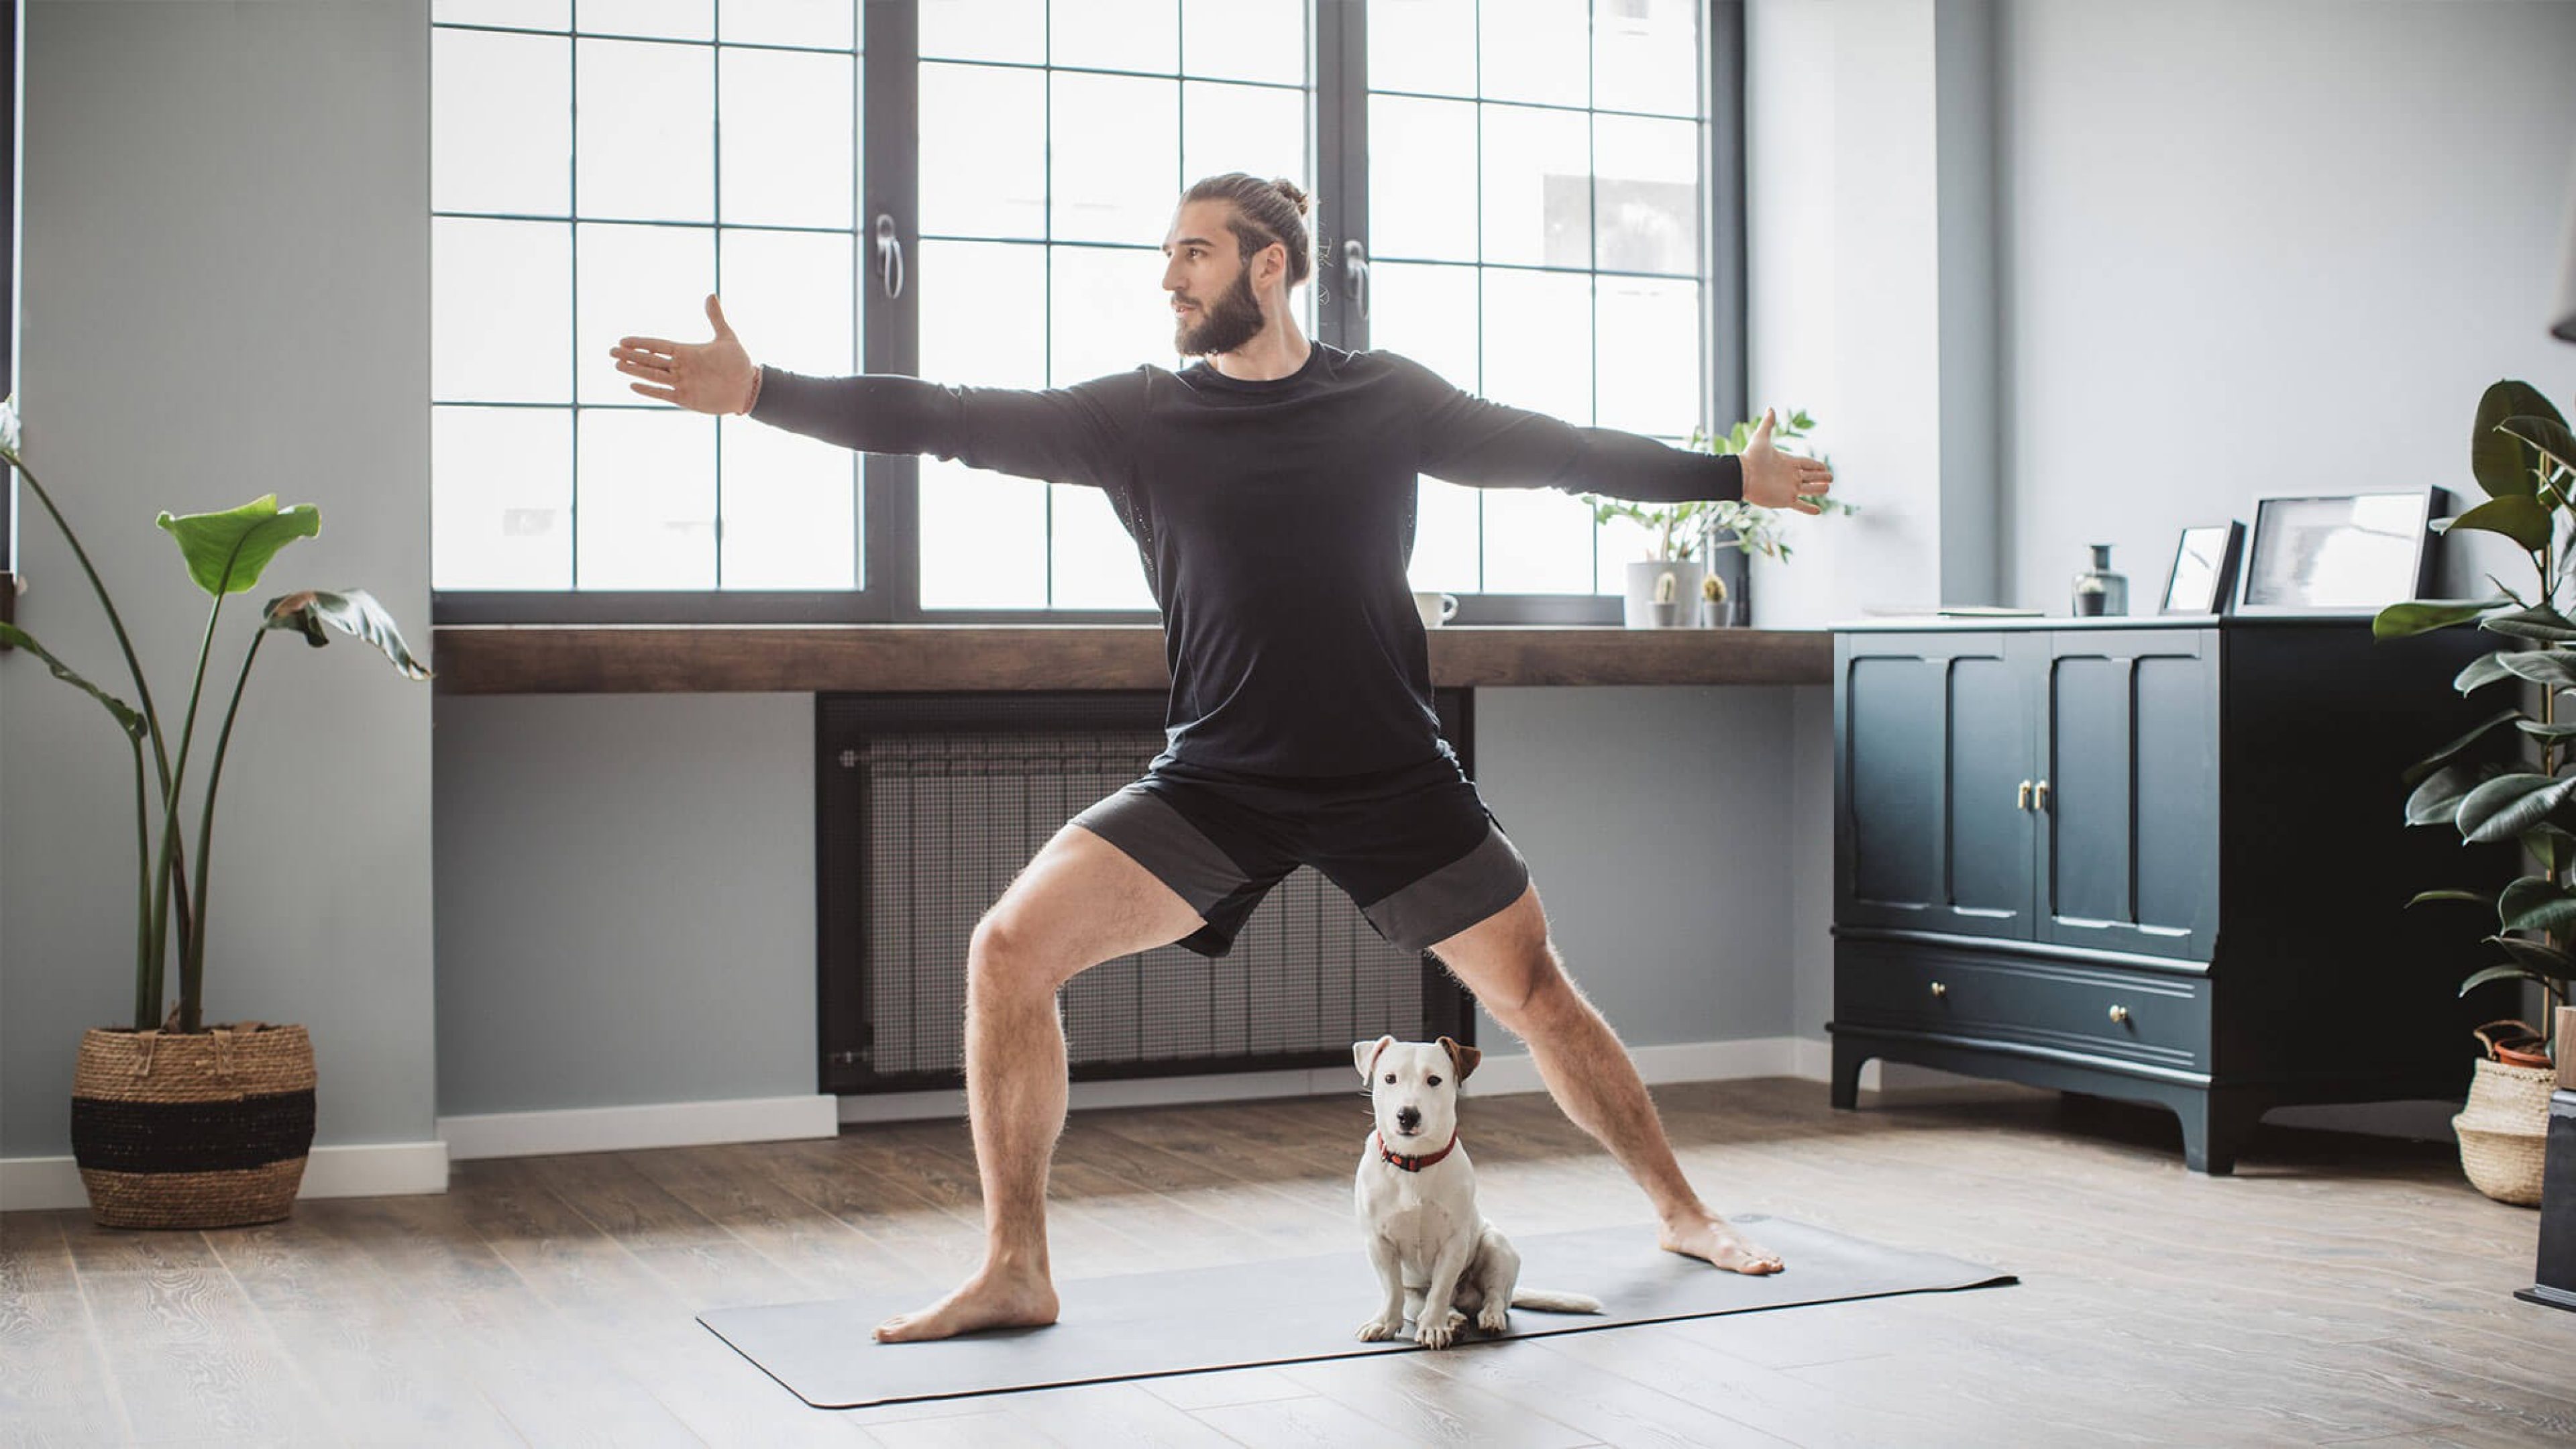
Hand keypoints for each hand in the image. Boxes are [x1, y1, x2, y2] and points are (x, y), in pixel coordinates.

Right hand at [609, 294, 757, 414]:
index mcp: (687, 352)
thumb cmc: (738, 363)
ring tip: (617, 365)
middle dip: (631, 356)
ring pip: (653, 376)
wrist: (748, 387)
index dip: (641, 344)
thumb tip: (711, 295)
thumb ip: (716, 318)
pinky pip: (663, 394)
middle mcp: (681, 367)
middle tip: (611, 351)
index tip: (623, 340)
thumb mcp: (726, 338)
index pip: (658, 346)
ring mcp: (682, 383)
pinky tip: (633, 386)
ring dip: (635, 371)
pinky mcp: (687, 399)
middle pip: (651, 361)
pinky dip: (649, 390)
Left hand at [1739, 407, 1833, 513]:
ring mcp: (1789, 488)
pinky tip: (1817, 511)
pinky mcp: (1785, 500)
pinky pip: (1800, 505)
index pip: (1806, 463)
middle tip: (1831, 477)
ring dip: (1819, 490)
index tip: (1823, 466)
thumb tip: (1770, 408)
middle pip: (1810, 476)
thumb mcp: (1761, 438)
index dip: (1815, 465)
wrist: (1742, 475)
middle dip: (1821, 477)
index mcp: (1788, 462)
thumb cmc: (1751, 457)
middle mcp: (1790, 476)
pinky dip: (1809, 509)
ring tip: (1827, 489)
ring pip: (1809, 490)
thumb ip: (1768, 424)